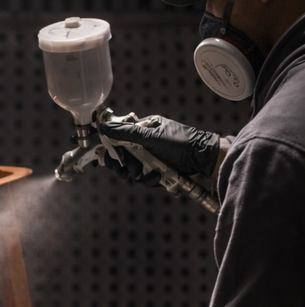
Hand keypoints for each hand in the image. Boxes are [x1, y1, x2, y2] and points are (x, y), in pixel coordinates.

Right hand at [99, 115, 220, 179]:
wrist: (202, 158)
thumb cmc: (179, 142)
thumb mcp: (151, 136)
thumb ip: (126, 133)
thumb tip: (104, 126)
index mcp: (143, 130)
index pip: (120, 138)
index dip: (112, 148)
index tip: (108, 157)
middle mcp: (146, 143)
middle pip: (124, 156)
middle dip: (123, 165)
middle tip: (125, 169)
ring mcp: (152, 158)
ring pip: (133, 169)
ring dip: (135, 174)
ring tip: (141, 174)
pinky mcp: (158, 171)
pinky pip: (146, 178)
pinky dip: (149, 179)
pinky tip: (156, 177)